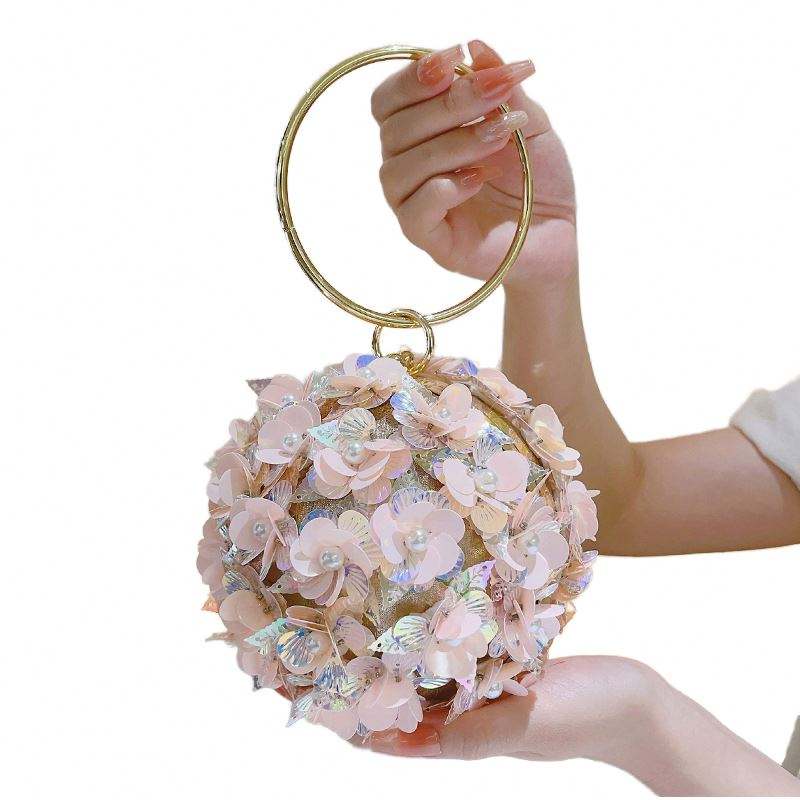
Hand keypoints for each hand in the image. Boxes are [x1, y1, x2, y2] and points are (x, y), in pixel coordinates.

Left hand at [365, 656, 799, 796]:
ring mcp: (489, 694)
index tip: (322, 706)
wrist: (637, 703)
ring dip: (402, 667)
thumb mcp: (528, 723)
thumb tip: (426, 735)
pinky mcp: (508, 669)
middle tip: (334, 660)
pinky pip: (464, 659)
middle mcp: (472, 718)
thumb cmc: (585, 714)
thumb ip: (480, 731)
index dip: (362, 727)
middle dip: (373, 691)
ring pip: (432, 681)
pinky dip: (441, 646)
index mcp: (469, 739)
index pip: (400, 739)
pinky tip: (428, 621)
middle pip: (409, 709)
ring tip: (366, 635)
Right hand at [372, 40, 576, 287]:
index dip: (412, 77)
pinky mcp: (431, 240)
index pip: (389, 101)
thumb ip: (502, 88)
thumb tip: (476, 47)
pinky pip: (413, 212)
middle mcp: (410, 168)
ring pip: (401, 169)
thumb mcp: (529, 123)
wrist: (557, 235)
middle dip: (447, 105)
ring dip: (451, 144)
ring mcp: (417, 206)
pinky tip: (478, 179)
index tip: (454, 58)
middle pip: (394, 129)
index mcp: (423, 135)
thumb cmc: (537, 181)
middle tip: (496, 95)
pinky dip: (442, 189)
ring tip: (499, 137)